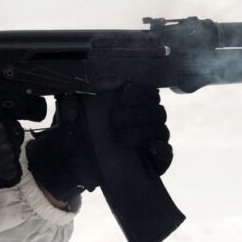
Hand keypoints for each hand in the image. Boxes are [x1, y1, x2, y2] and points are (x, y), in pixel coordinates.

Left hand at [25, 85, 171, 202]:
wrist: (74, 163)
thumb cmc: (81, 132)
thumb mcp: (84, 109)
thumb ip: (99, 92)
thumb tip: (115, 79)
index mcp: (135, 105)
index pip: (150, 93)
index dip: (140, 92)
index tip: (124, 95)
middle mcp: (148, 121)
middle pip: (157, 111)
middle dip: (136, 114)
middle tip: (114, 120)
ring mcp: (154, 141)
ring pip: (160, 130)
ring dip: (140, 132)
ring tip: (119, 137)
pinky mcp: (156, 162)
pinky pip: (166, 154)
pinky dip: (160, 150)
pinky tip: (148, 148)